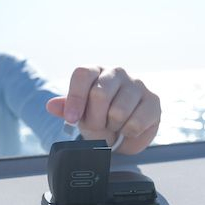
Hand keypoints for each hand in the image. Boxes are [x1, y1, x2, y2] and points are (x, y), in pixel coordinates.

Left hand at [46, 67, 160, 153]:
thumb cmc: (98, 115)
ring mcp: (137, 85)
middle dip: (95, 119)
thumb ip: (65, 108)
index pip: (82, 75)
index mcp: (95, 72)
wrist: (122, 129)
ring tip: (113, 126)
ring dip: (112, 127)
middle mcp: (116, 73)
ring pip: (118, 111)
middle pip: (100, 94)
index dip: (75, 98)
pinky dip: (128, 132)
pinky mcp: (153, 101)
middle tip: (97, 126)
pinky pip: (136, 122)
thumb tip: (51, 105)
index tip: (72, 119)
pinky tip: (127, 129)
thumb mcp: (78, 114)